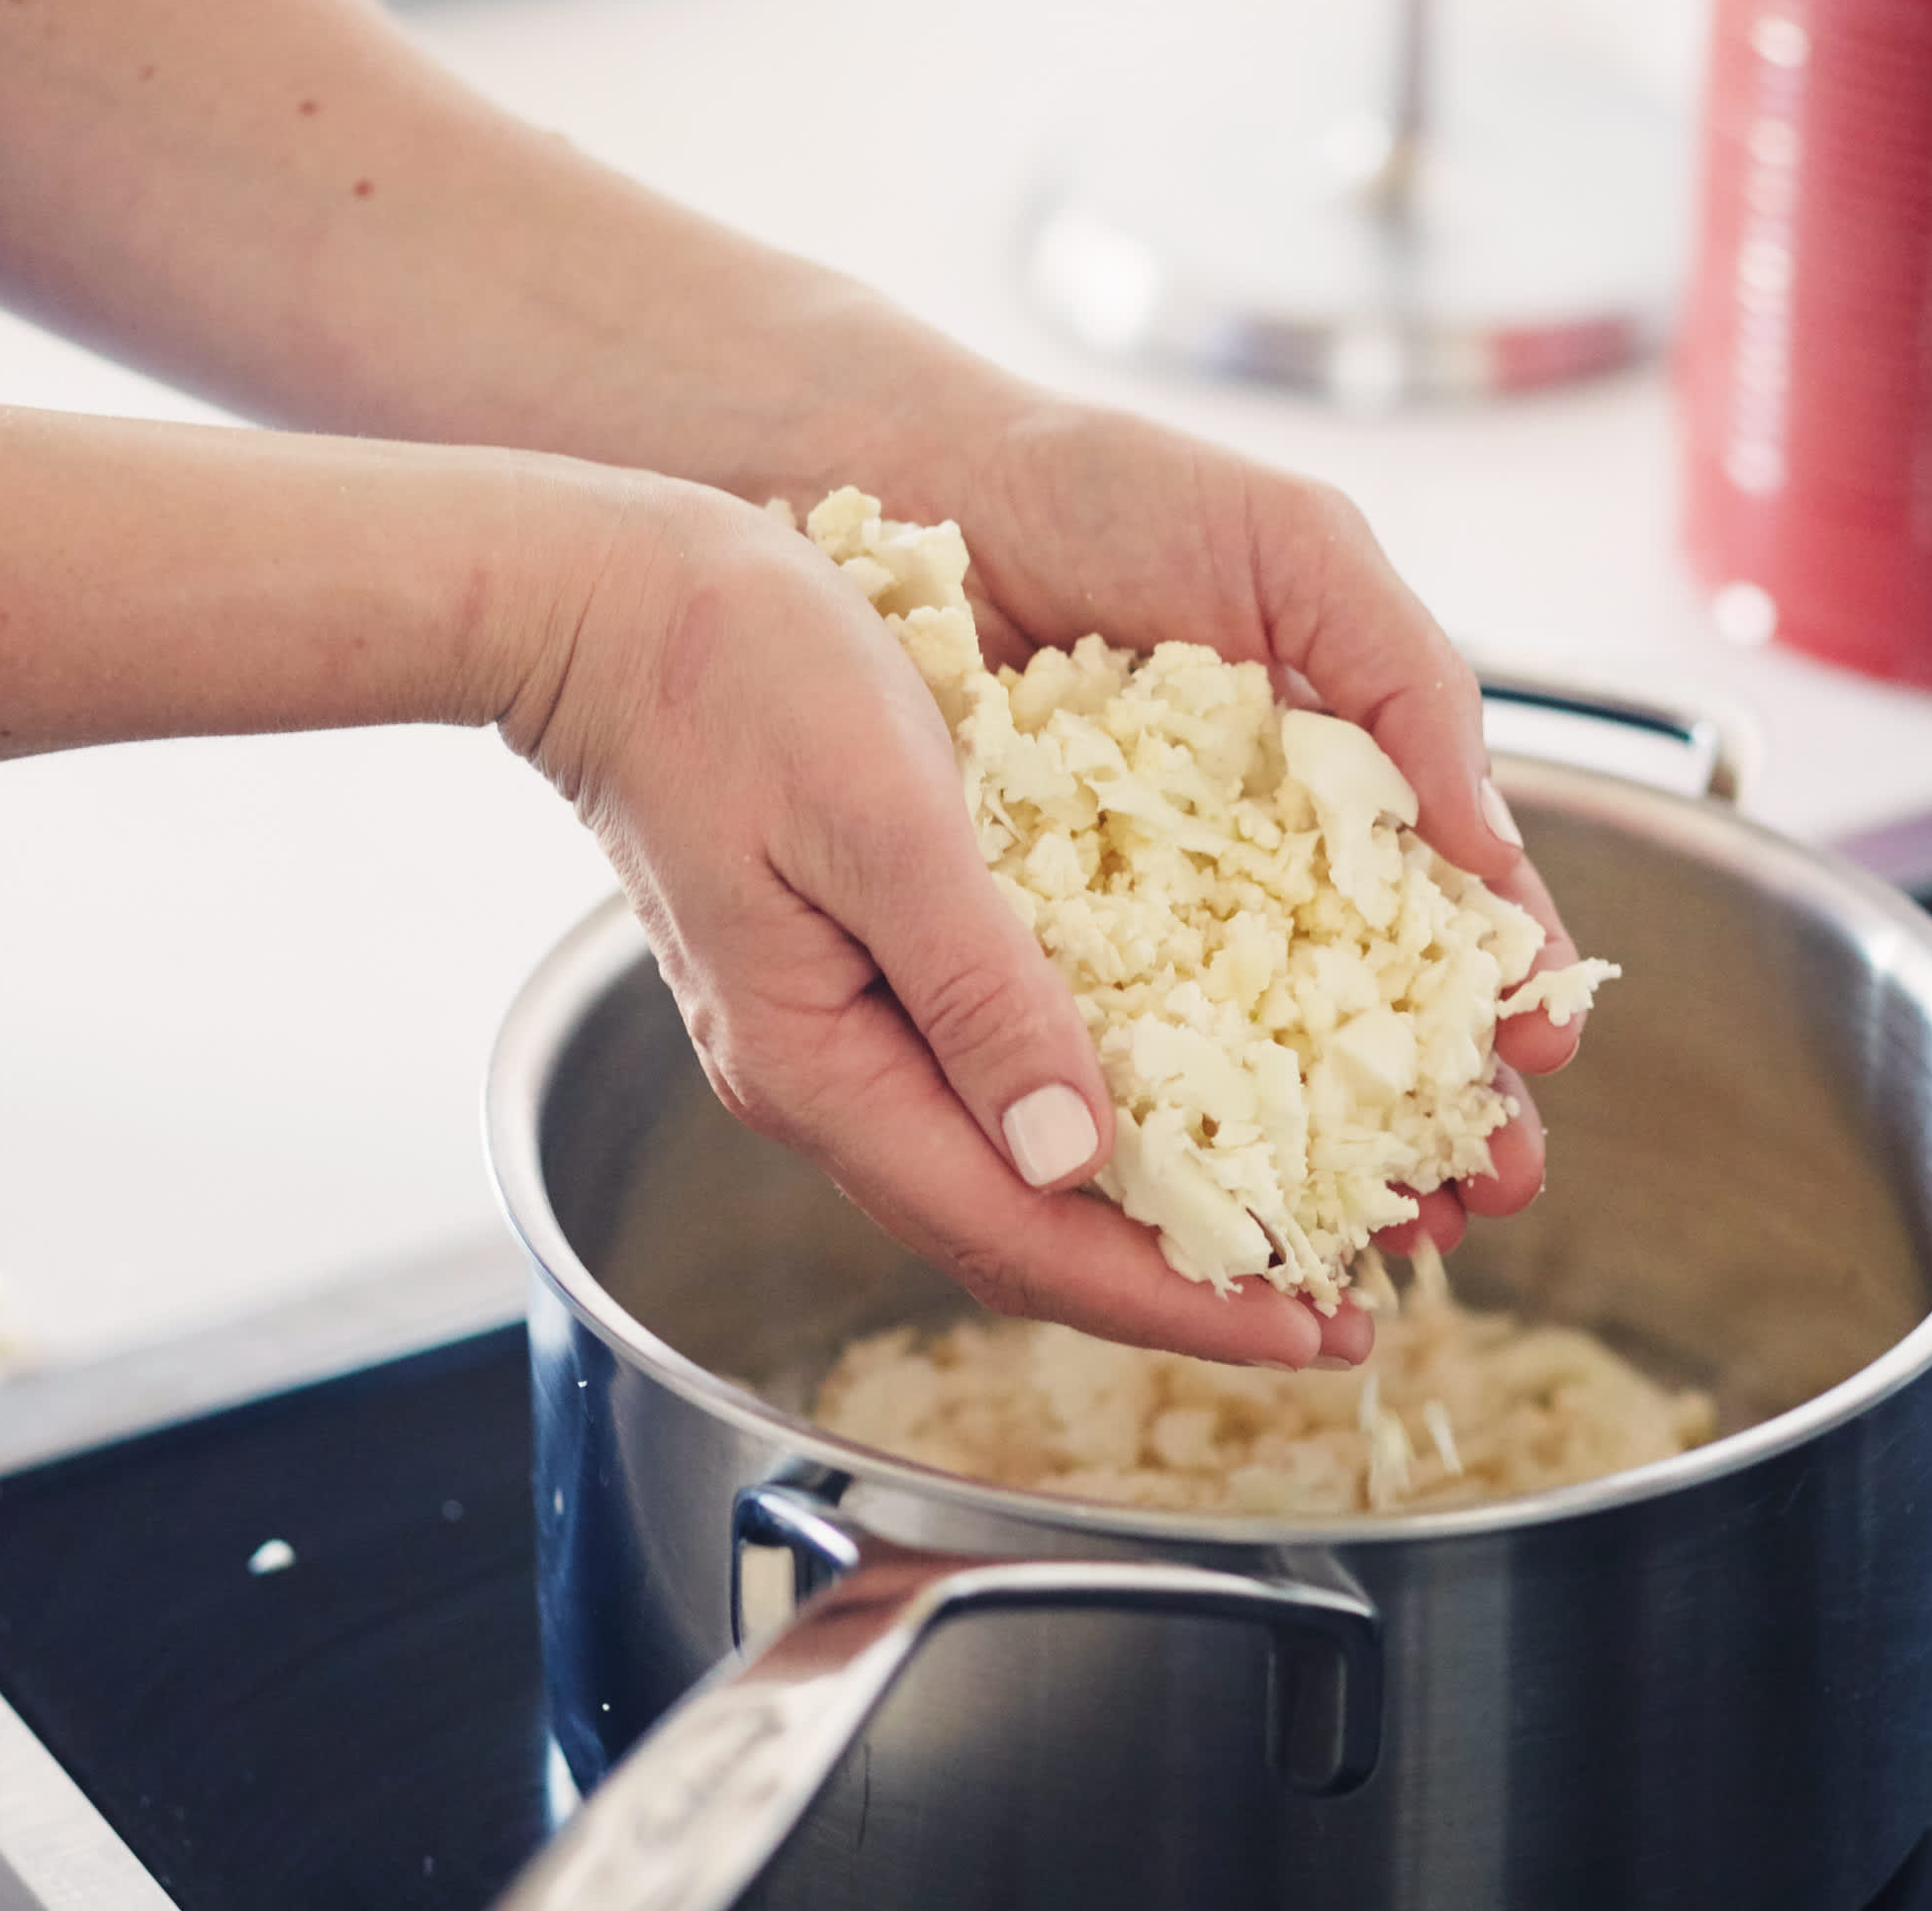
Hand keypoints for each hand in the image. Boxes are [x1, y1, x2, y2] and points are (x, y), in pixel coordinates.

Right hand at [516, 410, 1589, 1370]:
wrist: (596, 603)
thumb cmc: (728, 675)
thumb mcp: (881, 823)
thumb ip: (976, 992)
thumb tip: (1070, 1156)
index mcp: (822, 1067)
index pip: (1020, 1239)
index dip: (1176, 1300)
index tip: (1312, 1329)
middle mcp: (825, 1084)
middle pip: (1019, 1239)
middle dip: (1181, 1287)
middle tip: (1334, 1308)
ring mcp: (829, 1040)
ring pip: (1006, 1178)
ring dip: (1145, 1217)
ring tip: (1282, 1227)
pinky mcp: (846, 984)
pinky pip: (989, 1095)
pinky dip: (1092, 1126)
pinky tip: (1173, 1107)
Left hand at [940, 401, 1592, 1265]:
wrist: (913, 481)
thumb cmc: (1110, 492)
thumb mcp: (1296, 553)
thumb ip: (1408, 681)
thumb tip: (1493, 852)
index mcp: (1332, 777)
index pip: (1443, 913)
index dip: (1500, 996)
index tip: (1541, 1068)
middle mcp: (1243, 863)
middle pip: (1362, 1022)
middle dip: (1430, 1119)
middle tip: (1482, 1201)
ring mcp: (1137, 909)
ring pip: (1245, 1065)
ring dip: (1318, 1159)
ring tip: (1378, 1237)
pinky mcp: (1026, 936)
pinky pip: (1103, 1049)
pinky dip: (1162, 1128)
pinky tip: (1208, 1195)